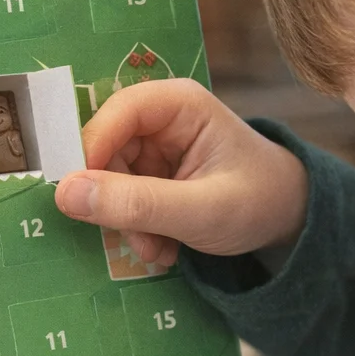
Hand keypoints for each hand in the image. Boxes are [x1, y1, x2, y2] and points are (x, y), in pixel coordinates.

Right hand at [55, 79, 308, 266]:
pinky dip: (137, 229)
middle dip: (117, 202)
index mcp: (179, 104)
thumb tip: (65, 194)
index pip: (116, 112)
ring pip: (109, 181)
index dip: (91, 151)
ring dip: (128, 223)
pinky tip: (165, 248)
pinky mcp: (151, 174)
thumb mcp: (201, 211)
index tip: (79, 197)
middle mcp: (161, 118)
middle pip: (106, 150)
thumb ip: (137, 204)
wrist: (289, 219)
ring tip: (160, 250)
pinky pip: (121, 199)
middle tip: (140, 241)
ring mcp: (154, 147)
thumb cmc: (259, 202)